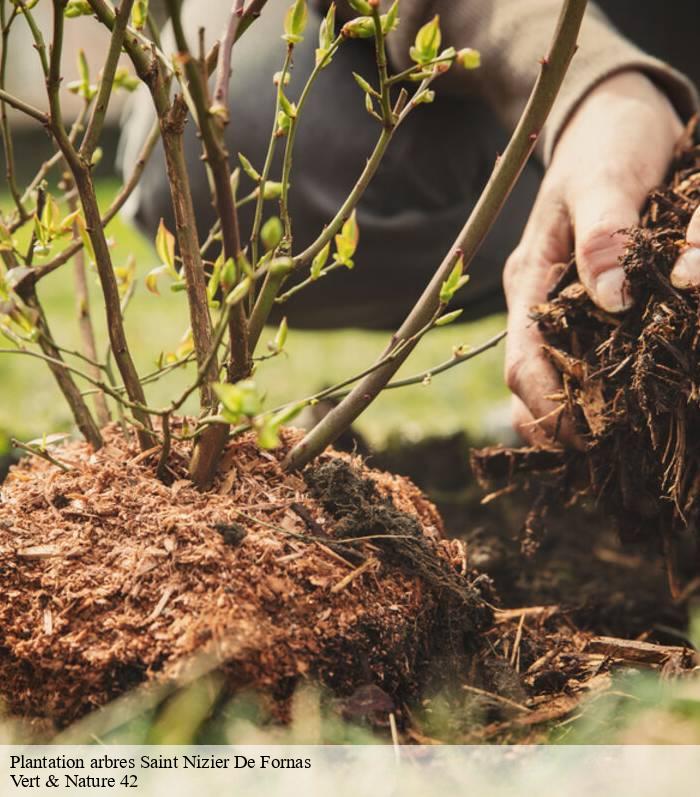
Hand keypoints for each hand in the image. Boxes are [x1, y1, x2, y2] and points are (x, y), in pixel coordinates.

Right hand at [503, 71, 684, 445]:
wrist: (611, 115)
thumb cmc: (606, 143)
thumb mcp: (603, 178)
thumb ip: (603, 234)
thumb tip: (612, 298)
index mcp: (530, 278)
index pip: (523, 360)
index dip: (546, 405)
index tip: (585, 437)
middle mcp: (539, 300)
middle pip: (531, 380)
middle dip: (558, 423)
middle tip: (604, 454)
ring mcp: (560, 302)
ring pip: (554, 375)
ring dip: (574, 413)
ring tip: (611, 445)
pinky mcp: (586, 299)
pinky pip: (581, 354)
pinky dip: (595, 387)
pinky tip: (620, 405)